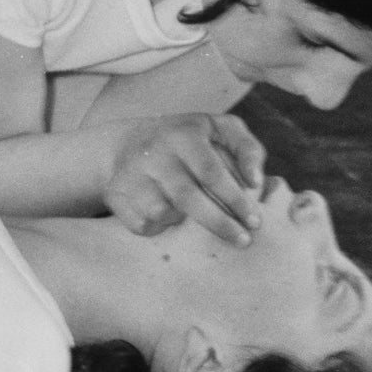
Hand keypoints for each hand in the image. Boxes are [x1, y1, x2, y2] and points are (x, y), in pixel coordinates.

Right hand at [104, 112, 268, 245]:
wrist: (126, 143)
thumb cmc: (190, 141)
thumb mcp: (220, 130)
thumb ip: (248, 150)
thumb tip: (256, 182)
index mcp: (182, 134)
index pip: (211, 172)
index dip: (236, 200)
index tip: (256, 222)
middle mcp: (153, 152)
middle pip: (186, 197)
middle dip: (219, 223)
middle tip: (243, 241)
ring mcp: (130, 174)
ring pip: (162, 213)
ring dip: (183, 223)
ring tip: (195, 221)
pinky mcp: (115, 194)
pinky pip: (142, 224)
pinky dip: (160, 228)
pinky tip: (169, 220)